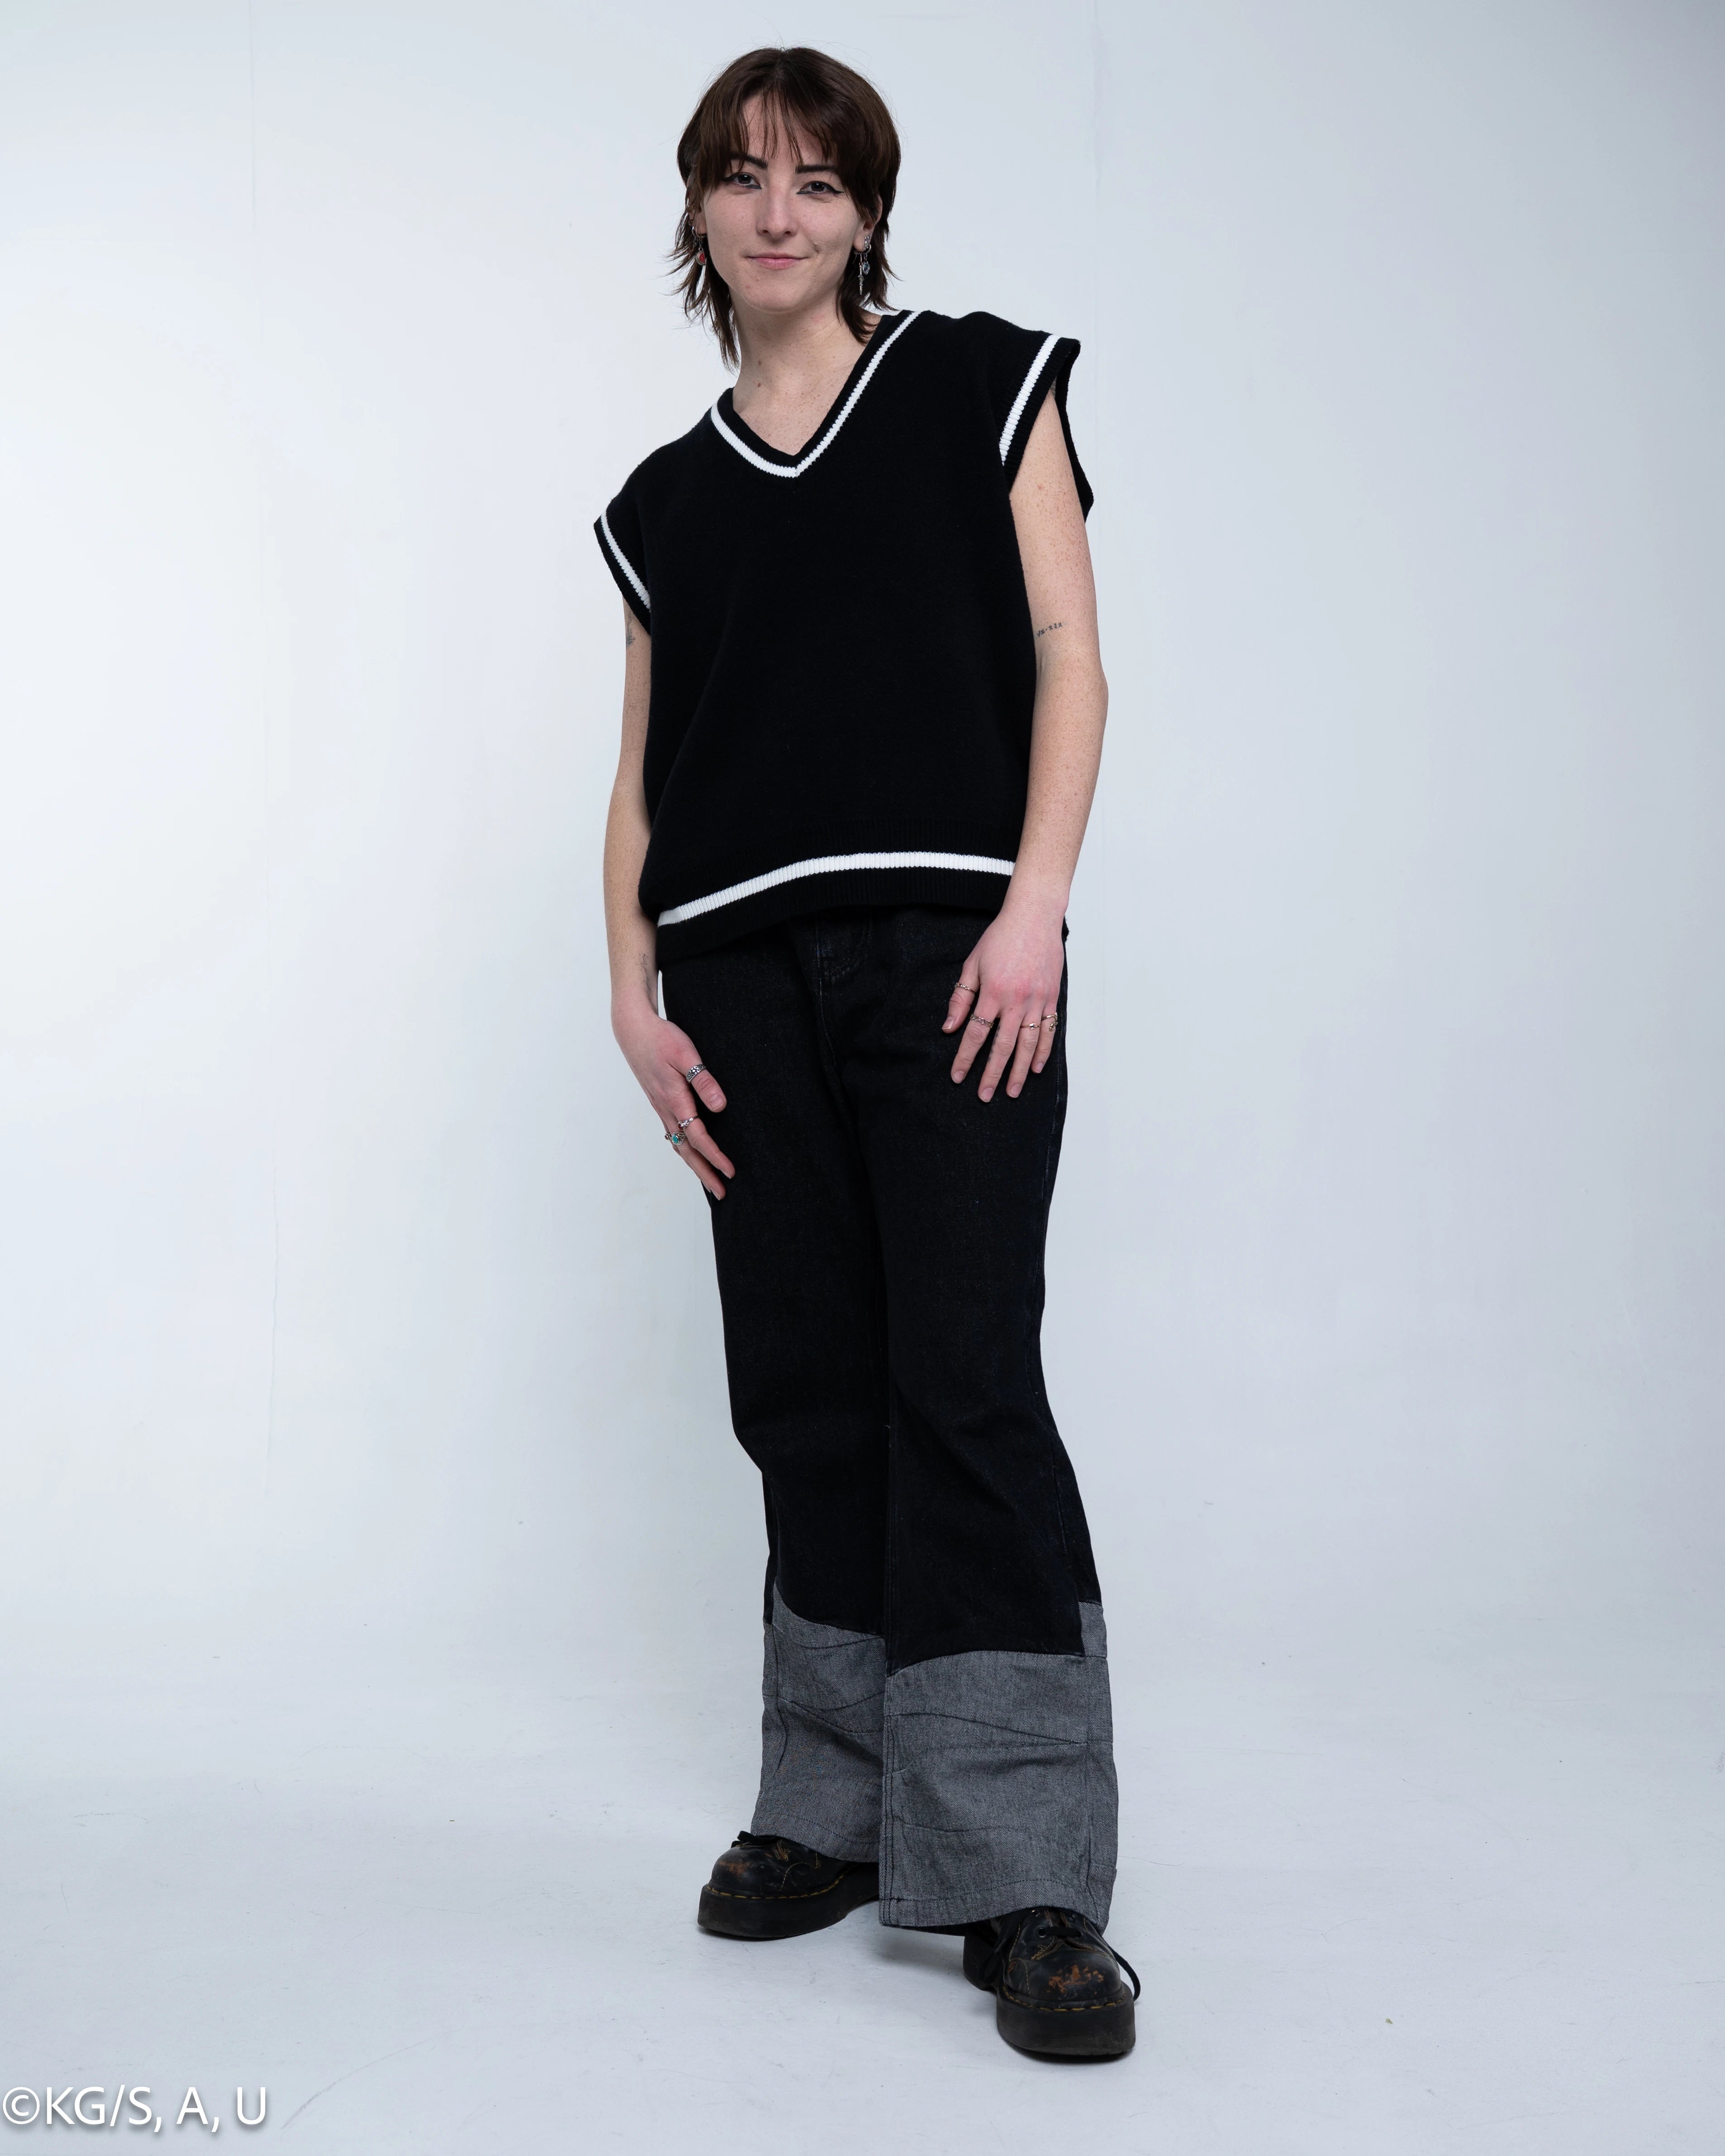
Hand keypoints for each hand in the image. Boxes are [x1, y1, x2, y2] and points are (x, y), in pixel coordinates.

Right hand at [613, 1001, 733, 1197]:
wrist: (633, 1030)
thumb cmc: (661, 1038)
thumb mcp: (686, 1054)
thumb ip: (703, 1080)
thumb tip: (720, 1107)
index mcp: (674, 1099)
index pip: (698, 1136)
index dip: (715, 1156)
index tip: (730, 1172)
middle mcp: (666, 1109)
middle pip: (686, 1150)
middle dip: (704, 1173)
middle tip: (720, 1193)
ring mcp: (661, 1107)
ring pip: (678, 1144)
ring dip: (694, 1164)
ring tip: (709, 1180)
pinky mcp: (659, 1102)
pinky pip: (673, 1133)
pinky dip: (684, 1149)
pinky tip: (690, 1152)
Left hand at [942, 894, 1063, 1100]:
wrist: (1034, 917)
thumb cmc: (1000, 937)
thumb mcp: (973, 963)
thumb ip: (961, 996)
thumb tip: (949, 1027)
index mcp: (993, 992)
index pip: (976, 1033)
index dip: (965, 1058)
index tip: (957, 1076)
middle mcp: (1017, 1001)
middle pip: (1003, 1047)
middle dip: (992, 1074)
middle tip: (985, 1096)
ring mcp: (1037, 1001)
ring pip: (1029, 1045)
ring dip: (1020, 1071)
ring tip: (1012, 1091)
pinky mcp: (1052, 998)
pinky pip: (1049, 1031)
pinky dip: (1044, 1051)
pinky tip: (1038, 1068)